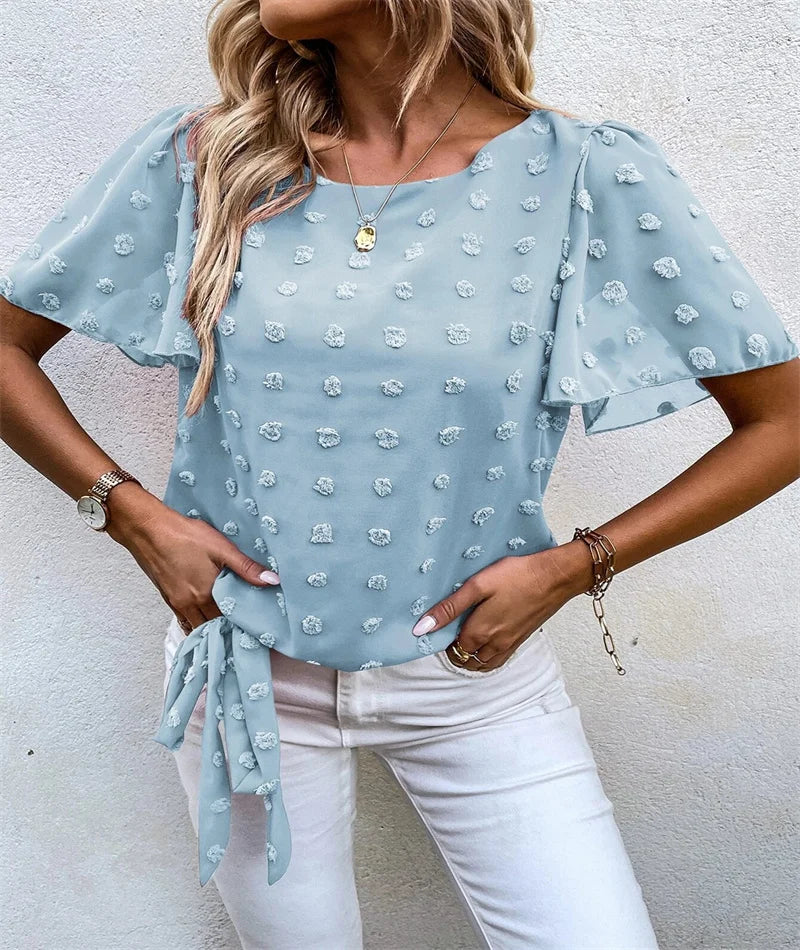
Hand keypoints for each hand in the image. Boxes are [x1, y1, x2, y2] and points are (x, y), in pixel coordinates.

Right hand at [104, 484, 279, 633]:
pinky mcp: (168, 598)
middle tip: (245, 631)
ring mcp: (177, 603)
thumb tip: (273, 582)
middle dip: (227, 630)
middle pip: (213, 627)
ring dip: (211, 629)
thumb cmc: (184, 535)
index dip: (242, 625)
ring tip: (227, 628)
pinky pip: (185, 621)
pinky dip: (196, 624)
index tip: (255, 629)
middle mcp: (191, 604)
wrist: (147, 529)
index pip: (229, 620)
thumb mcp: (221, 548)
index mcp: (206, 594)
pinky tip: (205, 619)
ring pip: (198, 626)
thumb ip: (246, 568)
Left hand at [411, 541, 593, 670]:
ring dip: (471, 656)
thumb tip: (422, 628)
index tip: (440, 626)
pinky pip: (499, 659)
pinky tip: (487, 642)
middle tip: (451, 631)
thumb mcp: (477, 586)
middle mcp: (494, 645)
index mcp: (479, 632)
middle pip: (467, 659)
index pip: (452, 648)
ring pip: (484, 663)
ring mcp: (510, 644)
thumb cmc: (517, 576)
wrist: (555, 577)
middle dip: (456, 650)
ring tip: (465, 638)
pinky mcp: (522, 640)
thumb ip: (449, 608)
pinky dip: (488, 657)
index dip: (443, 639)